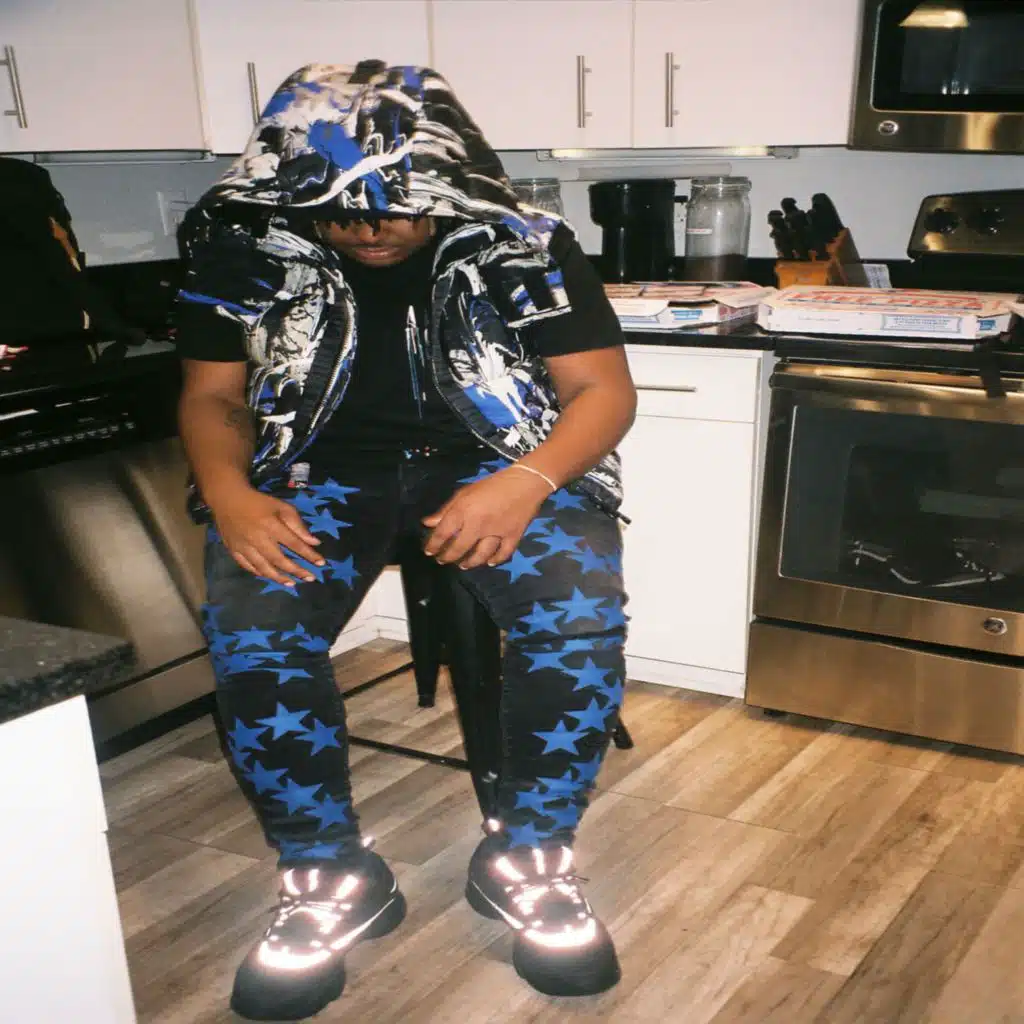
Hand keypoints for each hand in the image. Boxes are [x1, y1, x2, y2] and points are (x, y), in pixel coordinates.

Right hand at [209, 484, 323, 584]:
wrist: (228, 499)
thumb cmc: (260, 503)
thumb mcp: (282, 507)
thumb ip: (298, 525)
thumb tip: (314, 542)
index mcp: (271, 525)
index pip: (294, 544)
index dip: (309, 555)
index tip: (321, 563)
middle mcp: (257, 538)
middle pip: (279, 560)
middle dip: (297, 571)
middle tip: (310, 578)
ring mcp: (243, 546)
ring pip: (263, 567)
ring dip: (279, 577)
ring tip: (292, 583)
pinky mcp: (233, 550)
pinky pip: (247, 566)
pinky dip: (259, 573)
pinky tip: (269, 576)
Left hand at [423, 467, 552, 568]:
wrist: (525, 482)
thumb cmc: (492, 485)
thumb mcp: (465, 492)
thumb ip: (446, 509)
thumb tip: (428, 523)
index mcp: (464, 510)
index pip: (443, 532)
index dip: (433, 544)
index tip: (429, 552)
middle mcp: (478, 524)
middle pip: (459, 548)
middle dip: (448, 557)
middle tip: (443, 561)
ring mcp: (496, 532)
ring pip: (480, 555)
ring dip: (470, 562)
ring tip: (463, 565)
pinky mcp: (512, 536)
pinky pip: (503, 553)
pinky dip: (496, 560)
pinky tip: (490, 562)